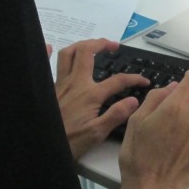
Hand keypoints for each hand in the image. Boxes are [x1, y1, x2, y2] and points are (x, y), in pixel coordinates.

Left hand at [51, 38, 148, 159]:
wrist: (44, 144)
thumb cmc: (71, 142)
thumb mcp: (97, 133)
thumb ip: (116, 114)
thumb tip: (134, 100)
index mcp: (90, 94)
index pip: (118, 80)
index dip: (134, 78)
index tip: (144, 81)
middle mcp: (75, 83)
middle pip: (87, 52)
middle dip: (102, 44)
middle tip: (114, 46)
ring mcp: (61, 83)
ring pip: (68, 54)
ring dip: (81, 45)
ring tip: (91, 46)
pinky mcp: (50, 88)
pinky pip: (48, 65)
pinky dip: (47, 53)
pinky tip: (48, 46)